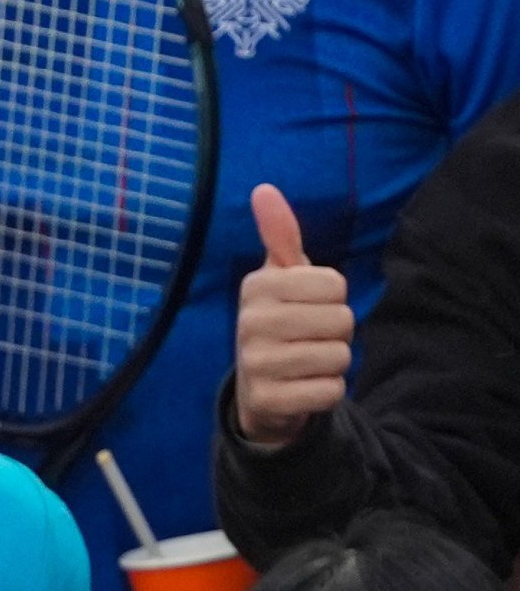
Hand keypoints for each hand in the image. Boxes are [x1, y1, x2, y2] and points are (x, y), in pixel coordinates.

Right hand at [229, 184, 351, 452]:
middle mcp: (249, 324)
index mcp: (256, 288)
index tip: (307, 308)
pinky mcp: (267, 401)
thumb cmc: (280, 322)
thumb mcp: (280, 279)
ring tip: (306, 364)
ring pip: (339, 357)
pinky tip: (304, 389)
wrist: (257, 389)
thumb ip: (280, 236)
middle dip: (337, 333)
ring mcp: (255, 364)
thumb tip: (264, 189)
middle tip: (309, 339)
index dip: (333, 298)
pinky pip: (330, 391)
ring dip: (333, 363)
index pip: (336, 284)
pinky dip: (326, 392)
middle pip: (342, 320)